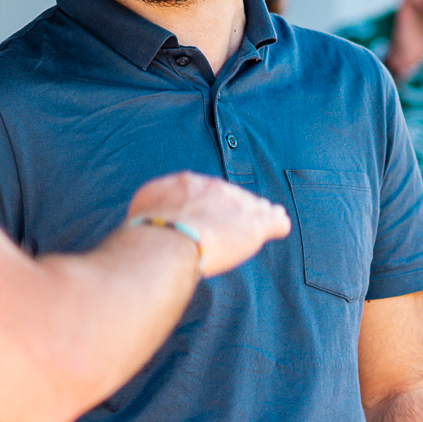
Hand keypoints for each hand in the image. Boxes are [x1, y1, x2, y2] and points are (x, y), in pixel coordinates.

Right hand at [126, 172, 289, 276]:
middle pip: (231, 195)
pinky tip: (281, 225)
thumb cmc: (149, 228)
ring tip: (270, 214)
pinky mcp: (254, 226)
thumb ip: (152, 206)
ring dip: (261, 211)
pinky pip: (272, 221)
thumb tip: (148, 214)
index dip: (211, 200)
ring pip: (254, 206)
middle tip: (243, 214)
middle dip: (237, 204)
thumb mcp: (142, 207)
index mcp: (187, 183)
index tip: (212, 208)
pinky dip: (277, 223)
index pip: (206, 189)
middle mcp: (214, 189)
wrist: (168, 238)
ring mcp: (236, 205)